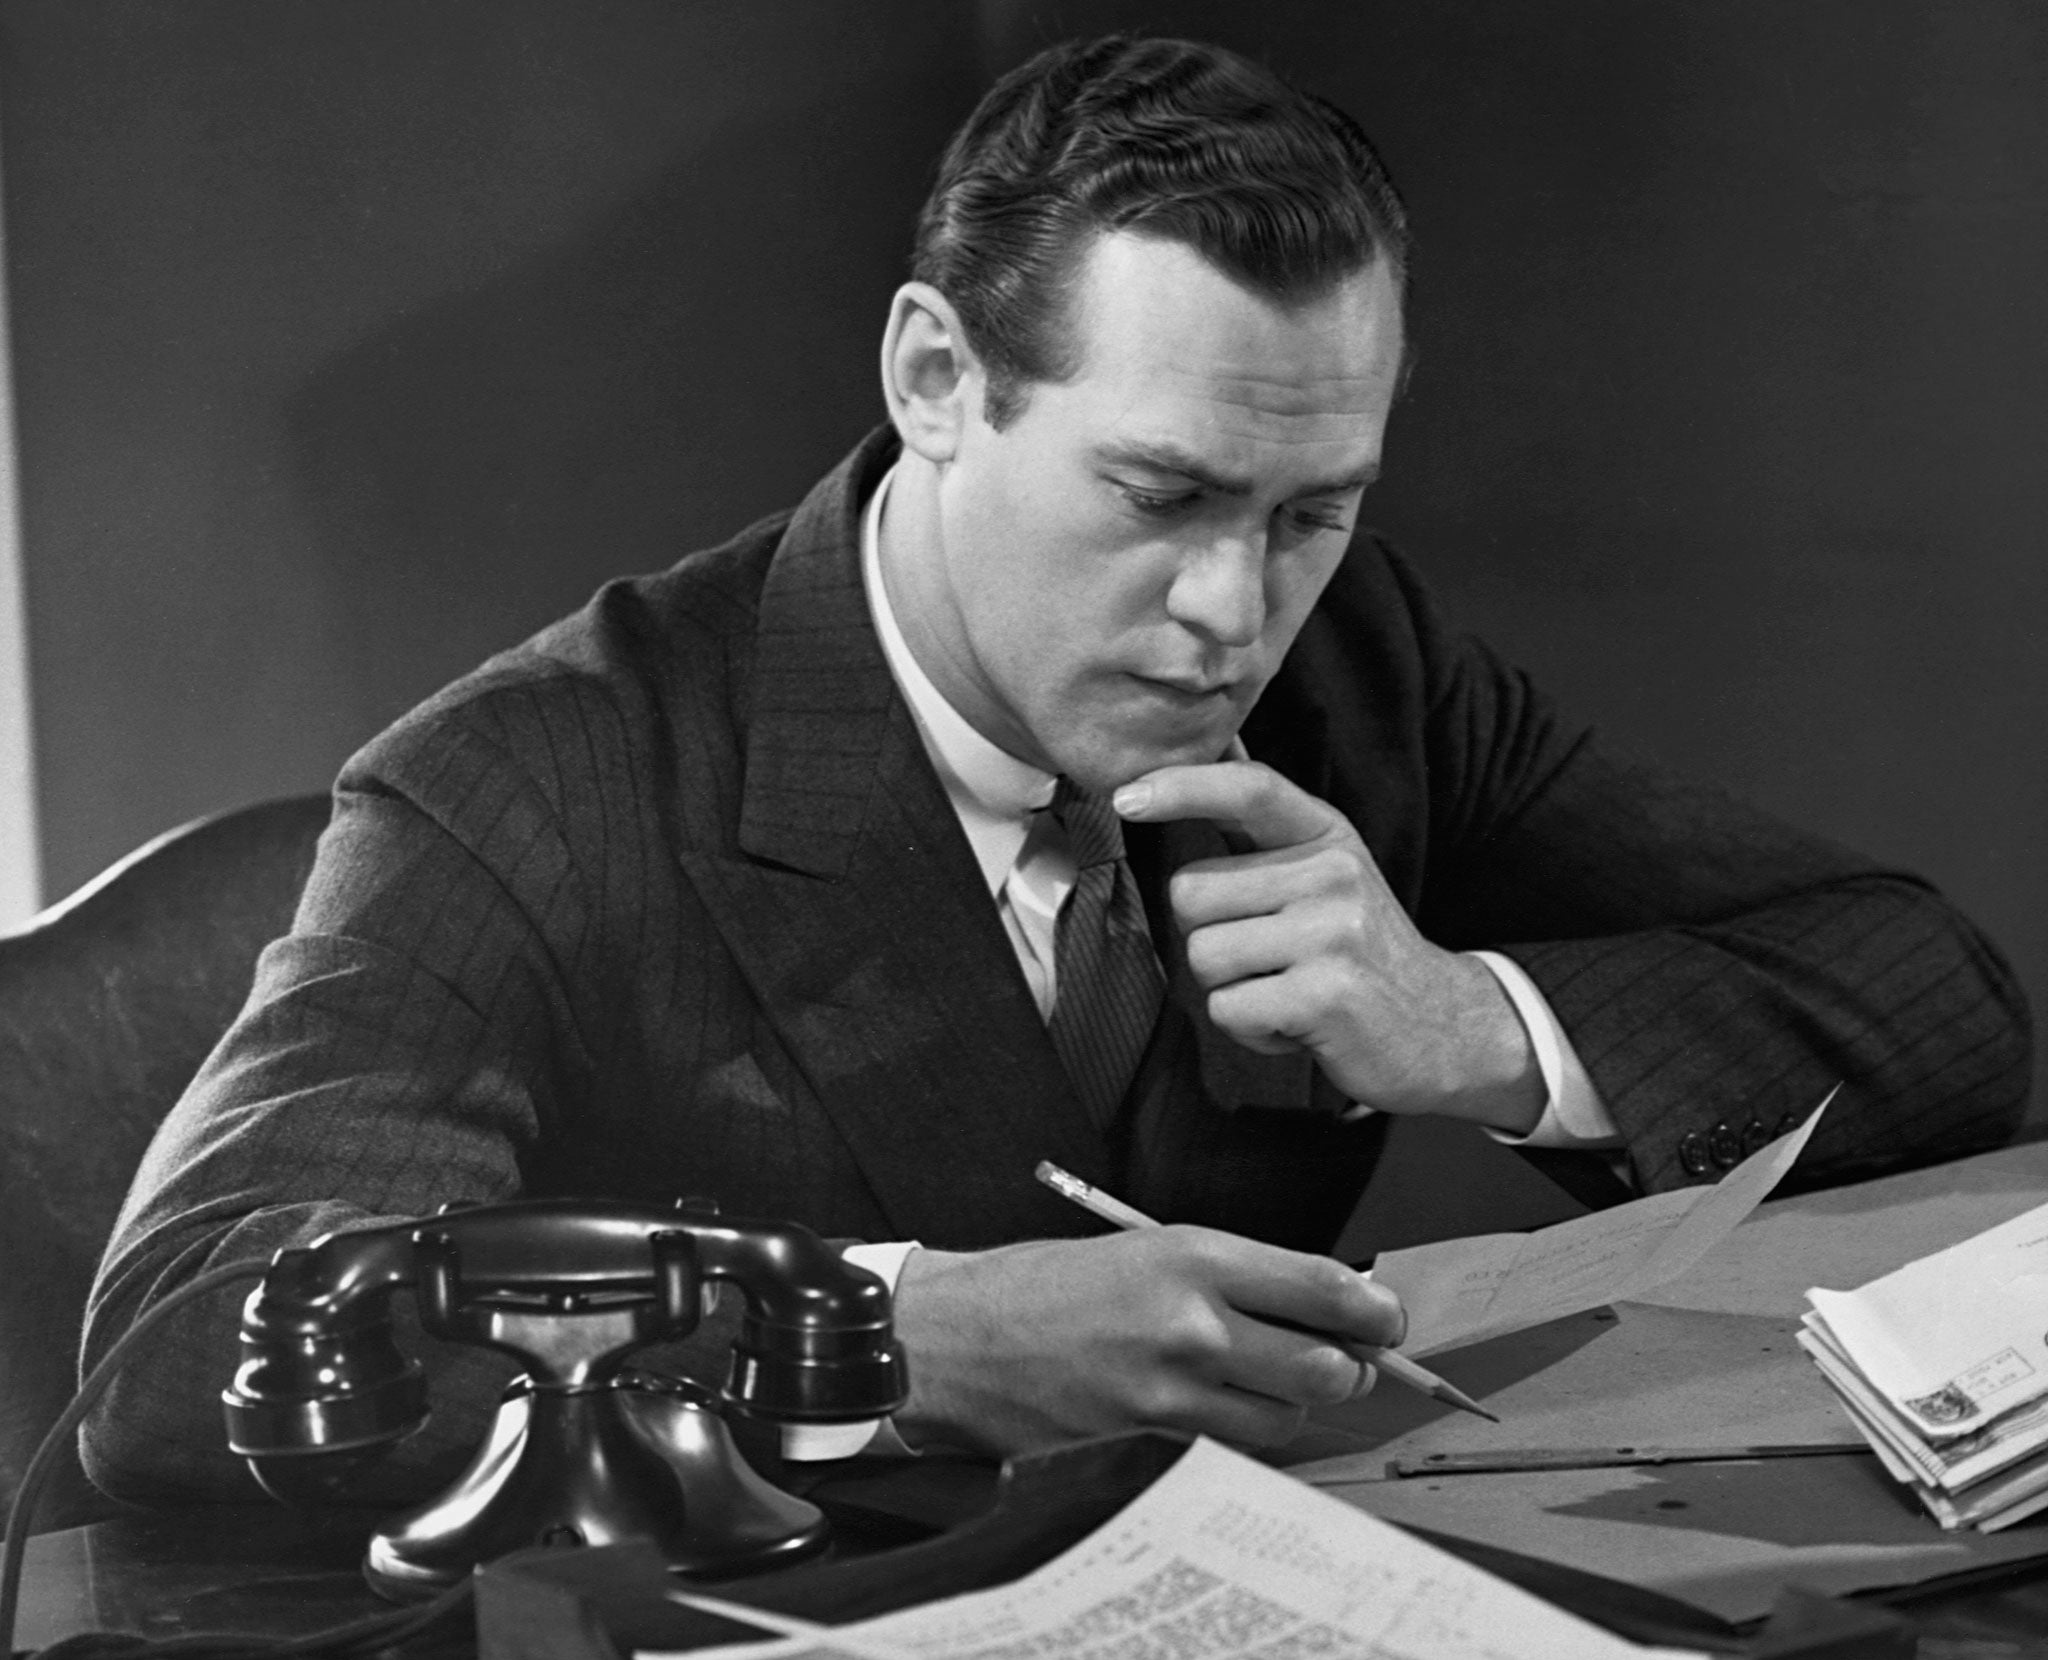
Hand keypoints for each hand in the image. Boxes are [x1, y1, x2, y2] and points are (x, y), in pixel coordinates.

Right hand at [888, 1227, 1403, 1455]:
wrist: (955, 1339)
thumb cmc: (1044, 1286)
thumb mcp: (1144, 1247)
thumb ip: (1235, 1274)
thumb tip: (1322, 1305)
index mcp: (1193, 1255)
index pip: (1325, 1287)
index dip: (1376, 1311)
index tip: (1386, 1318)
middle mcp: (1190, 1322)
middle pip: (1327, 1366)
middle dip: (1347, 1366)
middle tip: (1341, 1356)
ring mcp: (1169, 1390)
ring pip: (1286, 1417)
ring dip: (1292, 1404)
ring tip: (1261, 1380)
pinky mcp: (1148, 1440)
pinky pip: (1232, 1447)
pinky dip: (1241, 1433)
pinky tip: (1215, 1407)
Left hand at [1115, 760, 1542, 1129]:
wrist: (1441, 1027)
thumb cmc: (1358, 949)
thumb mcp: (1325, 871)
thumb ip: (1265, 825)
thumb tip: (1221, 744)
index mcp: (1326, 835)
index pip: (1250, 789)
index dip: (1183, 786)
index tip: (1125, 797)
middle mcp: (1333, 873)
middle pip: (1191, 894)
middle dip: (1209, 935)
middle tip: (1268, 957)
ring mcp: (1333, 932)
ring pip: (1203, 955)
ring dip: (1231, 988)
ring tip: (1284, 988)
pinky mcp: (1327, 995)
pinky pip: (1228, 1009)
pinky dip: (1250, 1030)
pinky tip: (1295, 1023)